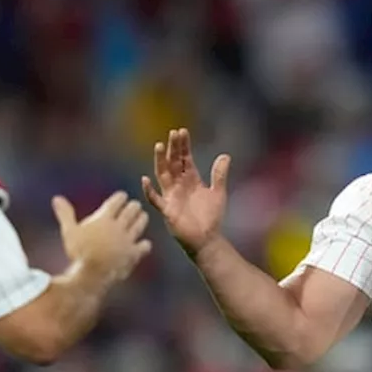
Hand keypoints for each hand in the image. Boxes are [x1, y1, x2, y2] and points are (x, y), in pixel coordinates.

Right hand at [52, 191, 151, 284]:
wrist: (92, 274)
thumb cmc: (78, 252)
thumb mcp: (69, 231)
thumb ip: (65, 214)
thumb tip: (56, 198)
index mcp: (104, 218)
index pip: (116, 202)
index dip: (120, 197)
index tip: (123, 196)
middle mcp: (118, 227)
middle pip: (131, 211)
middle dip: (133, 206)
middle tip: (135, 205)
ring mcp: (127, 240)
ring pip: (139, 225)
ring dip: (142, 219)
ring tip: (143, 216)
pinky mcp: (133, 254)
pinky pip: (144, 246)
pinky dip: (145, 244)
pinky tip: (145, 244)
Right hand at [141, 128, 230, 256]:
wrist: (207, 239)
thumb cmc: (211, 217)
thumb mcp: (218, 192)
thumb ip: (219, 175)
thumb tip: (225, 155)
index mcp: (190, 179)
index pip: (184, 158)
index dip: (183, 146)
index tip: (182, 131)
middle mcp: (178, 185)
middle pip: (173, 162)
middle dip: (173, 148)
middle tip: (173, 133)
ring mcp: (171, 196)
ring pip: (162, 175)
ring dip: (160, 161)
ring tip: (159, 146)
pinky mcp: (167, 210)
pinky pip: (155, 199)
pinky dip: (149, 190)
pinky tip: (145, 179)